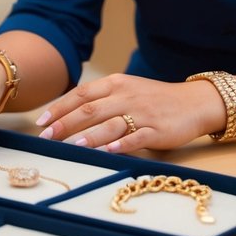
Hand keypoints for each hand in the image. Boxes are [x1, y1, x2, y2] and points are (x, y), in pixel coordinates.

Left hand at [35, 74, 224, 151]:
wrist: (194, 103)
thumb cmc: (155, 99)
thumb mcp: (127, 90)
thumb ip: (102, 100)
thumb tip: (67, 115)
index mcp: (117, 84)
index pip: (82, 94)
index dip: (59, 108)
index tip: (41, 122)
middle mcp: (127, 96)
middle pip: (90, 110)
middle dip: (65, 124)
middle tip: (47, 139)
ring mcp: (143, 114)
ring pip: (111, 124)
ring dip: (90, 136)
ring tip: (73, 146)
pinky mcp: (157, 130)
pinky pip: (137, 138)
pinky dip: (121, 145)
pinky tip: (109, 152)